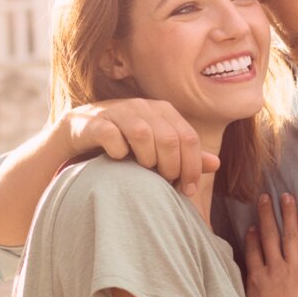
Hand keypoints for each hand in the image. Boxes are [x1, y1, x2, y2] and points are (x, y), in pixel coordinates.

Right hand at [53, 98, 220, 195]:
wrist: (81, 131)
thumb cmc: (126, 141)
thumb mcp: (157, 147)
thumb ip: (184, 155)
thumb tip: (216, 164)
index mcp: (163, 110)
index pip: (189, 138)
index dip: (192, 166)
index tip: (187, 190)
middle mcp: (142, 106)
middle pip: (169, 138)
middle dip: (171, 167)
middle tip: (165, 182)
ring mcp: (117, 111)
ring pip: (142, 133)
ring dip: (147, 158)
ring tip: (144, 169)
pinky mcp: (94, 121)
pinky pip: (111, 135)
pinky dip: (117, 151)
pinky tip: (118, 159)